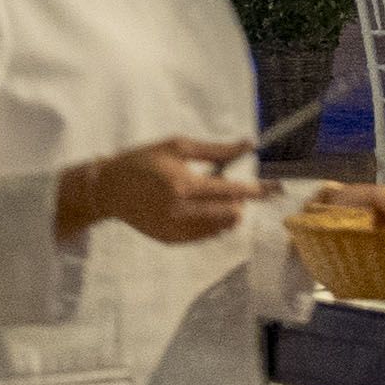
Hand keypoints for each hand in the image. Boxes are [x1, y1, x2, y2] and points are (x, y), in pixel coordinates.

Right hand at [56, 139, 255, 245]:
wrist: (107, 189)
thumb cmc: (143, 161)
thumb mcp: (178, 147)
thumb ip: (216, 150)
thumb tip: (249, 145)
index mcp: (183, 185)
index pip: (231, 191)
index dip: (257, 190)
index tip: (277, 189)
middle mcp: (180, 212)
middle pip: (231, 214)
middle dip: (239, 202)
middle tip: (234, 190)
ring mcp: (174, 229)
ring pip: (221, 228)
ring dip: (227, 213)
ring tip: (212, 198)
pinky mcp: (169, 239)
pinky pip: (205, 236)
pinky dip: (211, 223)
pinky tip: (200, 210)